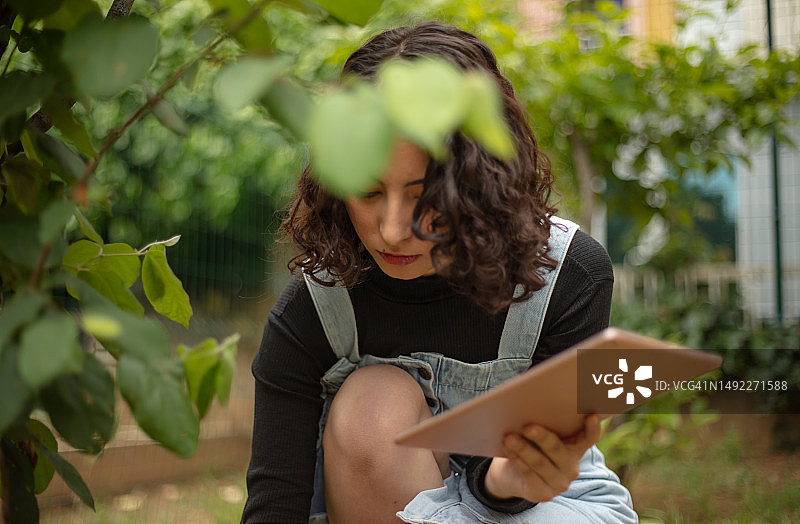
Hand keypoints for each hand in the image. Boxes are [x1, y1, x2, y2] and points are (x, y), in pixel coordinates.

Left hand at [483, 414, 600, 502]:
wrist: (512, 475)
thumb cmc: (530, 446)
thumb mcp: (540, 435)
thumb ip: (545, 424)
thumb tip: (533, 405)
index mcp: (575, 449)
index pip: (589, 438)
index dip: (592, 428)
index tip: (591, 415)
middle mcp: (571, 467)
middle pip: (557, 450)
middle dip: (542, 437)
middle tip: (528, 426)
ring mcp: (559, 483)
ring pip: (539, 462)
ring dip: (523, 448)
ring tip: (509, 437)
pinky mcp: (543, 494)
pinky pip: (528, 473)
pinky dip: (516, 458)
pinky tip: (507, 447)